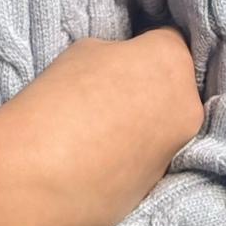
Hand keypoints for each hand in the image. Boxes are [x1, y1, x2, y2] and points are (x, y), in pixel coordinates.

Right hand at [2, 28, 202, 225]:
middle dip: (149, 86)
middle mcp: (187, 105)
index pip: (168, 40)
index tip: (120, 57)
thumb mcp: (86, 52)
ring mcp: (177, 149)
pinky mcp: (159, 185)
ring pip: (164, 124)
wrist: (38, 175)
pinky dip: (132, 154)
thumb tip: (123, 71)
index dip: (142, 46)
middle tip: (109, 92)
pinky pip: (150, 157)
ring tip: (101, 129)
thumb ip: (117, 56)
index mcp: (171, 61)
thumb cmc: (59, 99)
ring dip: (142, 122)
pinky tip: (100, 156)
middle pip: (174, 85)